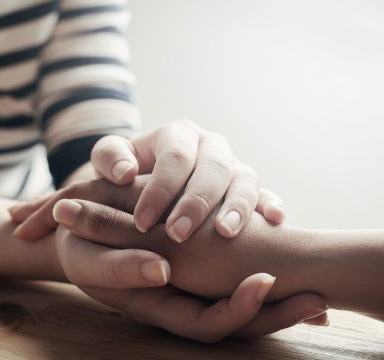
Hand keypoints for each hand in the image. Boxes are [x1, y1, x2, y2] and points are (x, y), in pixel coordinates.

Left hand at [11, 119, 284, 241]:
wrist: (150, 186)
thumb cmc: (125, 175)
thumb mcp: (109, 162)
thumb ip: (109, 159)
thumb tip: (124, 172)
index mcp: (177, 135)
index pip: (174, 156)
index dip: (159, 189)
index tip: (141, 223)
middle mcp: (210, 146)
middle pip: (212, 167)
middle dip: (195, 202)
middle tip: (177, 234)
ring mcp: (233, 166)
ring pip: (243, 180)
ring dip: (235, 206)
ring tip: (223, 234)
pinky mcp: (250, 188)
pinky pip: (265, 193)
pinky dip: (271, 203)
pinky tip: (274, 219)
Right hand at [53, 211, 327, 341]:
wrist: (75, 231)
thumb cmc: (78, 244)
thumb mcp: (89, 255)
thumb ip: (119, 265)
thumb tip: (162, 271)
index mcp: (156, 307)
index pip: (207, 325)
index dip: (238, 310)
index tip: (266, 280)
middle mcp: (180, 303)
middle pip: (237, 326)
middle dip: (278, 315)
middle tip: (321, 304)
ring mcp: (192, 287)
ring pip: (243, 306)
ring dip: (281, 302)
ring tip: (320, 294)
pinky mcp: (199, 266)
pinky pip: (236, 279)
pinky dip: (264, 274)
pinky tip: (288, 258)